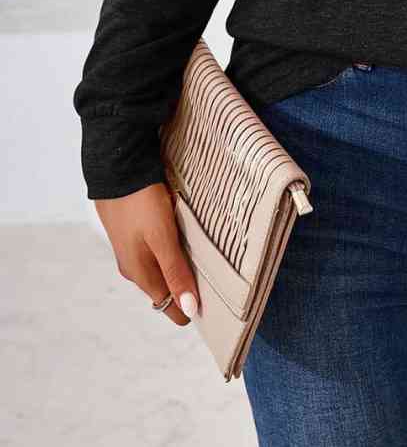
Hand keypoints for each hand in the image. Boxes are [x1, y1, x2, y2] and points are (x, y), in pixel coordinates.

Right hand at [95, 182, 200, 325]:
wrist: (116, 169)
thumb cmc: (140, 203)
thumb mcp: (162, 238)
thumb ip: (175, 271)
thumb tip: (189, 309)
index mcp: (140, 273)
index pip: (167, 305)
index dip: (187, 311)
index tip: (212, 314)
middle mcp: (133, 266)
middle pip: (162, 290)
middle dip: (184, 294)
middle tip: (214, 292)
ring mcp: (131, 249)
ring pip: (158, 271)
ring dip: (176, 273)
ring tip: (202, 270)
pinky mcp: (132, 232)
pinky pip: (154, 253)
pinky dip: (168, 256)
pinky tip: (181, 246)